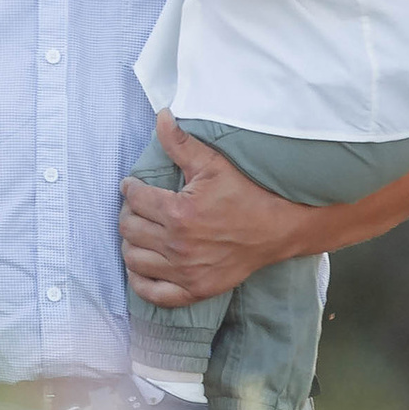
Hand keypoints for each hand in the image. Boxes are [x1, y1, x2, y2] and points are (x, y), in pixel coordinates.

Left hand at [120, 112, 309, 306]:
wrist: (280, 228)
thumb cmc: (247, 192)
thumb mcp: (213, 163)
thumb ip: (181, 143)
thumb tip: (161, 116)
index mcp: (179, 213)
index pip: (134, 198)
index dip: (130, 188)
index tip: (133, 185)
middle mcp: (178, 245)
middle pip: (128, 228)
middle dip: (128, 213)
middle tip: (137, 206)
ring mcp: (186, 271)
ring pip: (134, 259)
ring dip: (130, 243)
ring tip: (139, 231)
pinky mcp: (196, 290)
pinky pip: (153, 293)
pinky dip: (140, 281)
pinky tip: (142, 265)